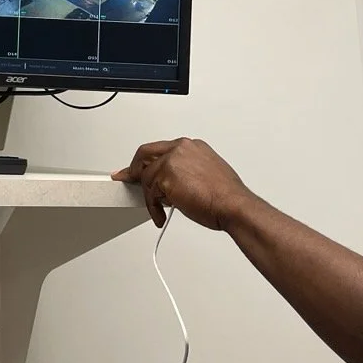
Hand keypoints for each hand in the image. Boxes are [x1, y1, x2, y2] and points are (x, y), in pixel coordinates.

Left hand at [112, 138, 256, 230]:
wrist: (234, 206)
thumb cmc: (227, 196)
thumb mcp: (206, 174)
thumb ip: (186, 172)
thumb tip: (170, 183)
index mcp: (191, 146)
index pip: (161, 149)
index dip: (147, 160)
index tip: (137, 167)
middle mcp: (181, 149)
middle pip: (145, 154)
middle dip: (134, 169)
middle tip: (127, 179)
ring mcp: (172, 161)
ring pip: (147, 178)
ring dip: (150, 198)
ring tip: (160, 211)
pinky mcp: (166, 177)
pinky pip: (150, 194)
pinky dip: (153, 208)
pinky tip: (160, 216)